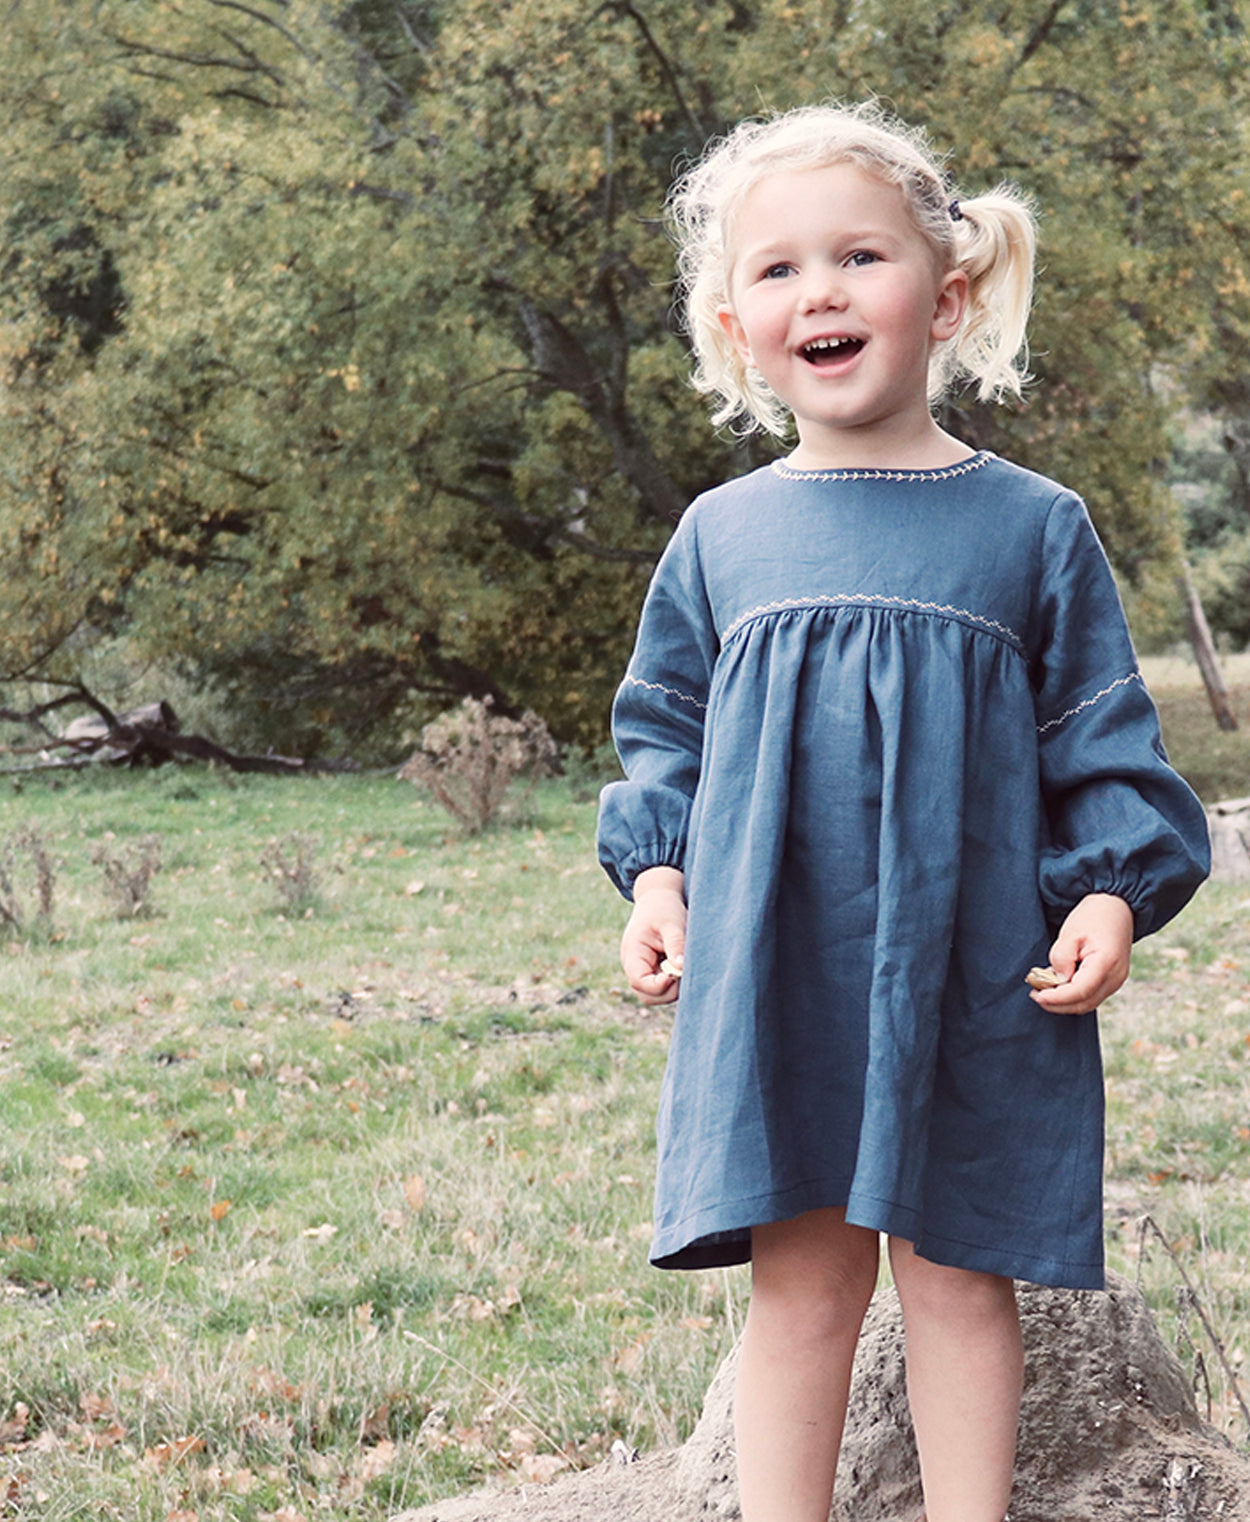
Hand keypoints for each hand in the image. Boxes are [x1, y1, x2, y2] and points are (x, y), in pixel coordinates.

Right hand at [621, 866, 686, 1004]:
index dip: (657, 985)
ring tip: (686, 970)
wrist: (658, 898)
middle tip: (685, 974)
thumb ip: (676, 944)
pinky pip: (663, 987)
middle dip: (667, 991)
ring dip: (672, 989)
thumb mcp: (672, 922)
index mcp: (633, 952)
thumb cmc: (664, 908)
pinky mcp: (654, 971)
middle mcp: (634, 965)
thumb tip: (681, 967)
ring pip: (655, 995)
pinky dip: (675, 984)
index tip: (675, 975)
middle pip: (646, 994)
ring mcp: (644, 969)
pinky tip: (684, 970)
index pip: (638, 981)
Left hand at [1030, 893, 1132, 1014]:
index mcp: (1106, 963)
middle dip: (1057, 1004)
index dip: (1057, 998)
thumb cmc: (1094, 916)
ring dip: (1064, 1002)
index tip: (1037, 995)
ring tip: (1042, 990)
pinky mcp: (1111, 980)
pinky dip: (1072, 996)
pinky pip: (1090, 996)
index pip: (1080, 991)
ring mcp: (1115, 981)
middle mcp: (1115, 977)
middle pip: (1083, 1003)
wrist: (1117, 908)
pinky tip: (1057, 986)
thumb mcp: (1071, 931)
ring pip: (1087, 1003)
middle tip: (1035, 994)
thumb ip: (1062, 956)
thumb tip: (1058, 979)